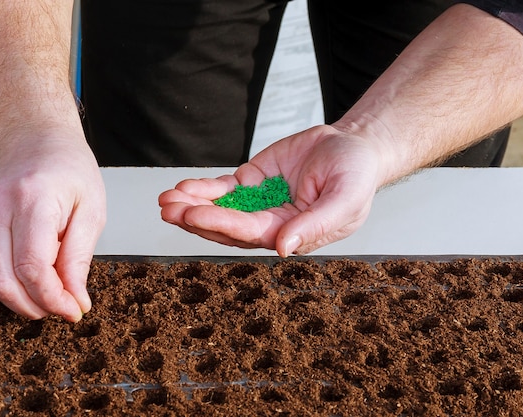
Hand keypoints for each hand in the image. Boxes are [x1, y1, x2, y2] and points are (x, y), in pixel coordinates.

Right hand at [0, 133, 105, 321]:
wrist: (35, 141)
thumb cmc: (69, 170)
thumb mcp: (92, 211)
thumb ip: (79, 258)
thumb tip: (75, 300)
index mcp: (32, 200)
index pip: (32, 267)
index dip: (53, 299)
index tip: (74, 310)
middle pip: (3, 281)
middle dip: (35, 306)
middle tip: (62, 309)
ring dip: (22, 299)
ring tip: (52, 292)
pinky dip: (12, 281)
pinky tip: (36, 271)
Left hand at [159, 124, 386, 256]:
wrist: (353, 146)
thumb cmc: (356, 175)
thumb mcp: (345, 198)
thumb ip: (316, 223)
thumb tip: (284, 248)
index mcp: (292, 233)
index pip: (250, 233)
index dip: (221, 224)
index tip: (194, 215)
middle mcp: (270, 223)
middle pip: (226, 226)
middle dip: (196, 219)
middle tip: (169, 210)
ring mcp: (258, 203)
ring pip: (219, 208)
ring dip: (192, 206)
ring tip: (166, 199)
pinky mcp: (251, 181)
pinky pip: (223, 188)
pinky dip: (202, 188)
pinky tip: (183, 187)